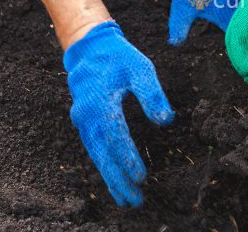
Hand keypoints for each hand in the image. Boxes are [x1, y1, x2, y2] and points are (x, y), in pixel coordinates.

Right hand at [64, 21, 175, 206]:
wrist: (89, 47)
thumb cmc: (119, 57)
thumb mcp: (141, 68)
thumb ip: (153, 94)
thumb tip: (166, 120)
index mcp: (100, 101)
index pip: (116, 136)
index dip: (128, 158)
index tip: (141, 177)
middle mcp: (86, 114)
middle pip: (102, 154)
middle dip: (118, 179)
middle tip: (134, 200)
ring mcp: (82, 120)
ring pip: (96, 155)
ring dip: (110, 177)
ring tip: (125, 198)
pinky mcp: (83, 122)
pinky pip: (93, 148)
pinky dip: (104, 165)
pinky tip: (114, 178)